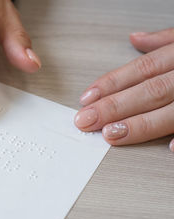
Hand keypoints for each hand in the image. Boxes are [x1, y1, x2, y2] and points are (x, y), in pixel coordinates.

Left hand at [75, 28, 173, 151]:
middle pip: (149, 91)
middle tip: (86, 121)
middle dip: (114, 107)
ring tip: (112, 134)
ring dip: (140, 124)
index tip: (86, 99)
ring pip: (170, 110)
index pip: (141, 69)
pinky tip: (168, 147)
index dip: (111, 84)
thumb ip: (164, 41)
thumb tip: (137, 38)